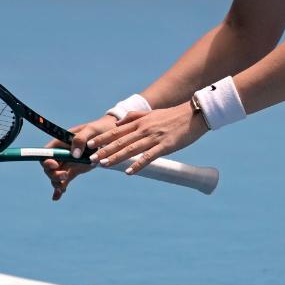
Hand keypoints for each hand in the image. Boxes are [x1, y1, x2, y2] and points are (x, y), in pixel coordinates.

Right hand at [41, 114, 116, 200]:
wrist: (109, 136)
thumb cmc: (98, 130)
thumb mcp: (90, 130)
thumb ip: (80, 139)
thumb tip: (75, 154)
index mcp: (61, 142)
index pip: (46, 153)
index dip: (47, 161)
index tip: (56, 165)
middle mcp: (62, 153)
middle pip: (49, 167)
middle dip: (53, 174)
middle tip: (65, 176)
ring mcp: (67, 163)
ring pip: (56, 176)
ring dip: (56, 183)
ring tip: (62, 188)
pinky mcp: (74, 170)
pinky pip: (64, 181)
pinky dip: (60, 189)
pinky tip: (57, 197)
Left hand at [86, 103, 207, 174]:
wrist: (194, 114)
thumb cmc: (173, 115)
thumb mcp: (151, 113)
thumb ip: (134, 116)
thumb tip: (119, 123)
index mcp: (140, 122)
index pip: (117, 131)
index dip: (103, 138)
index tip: (90, 144)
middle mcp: (144, 129)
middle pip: (120, 141)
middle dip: (105, 150)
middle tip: (91, 158)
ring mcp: (154, 137)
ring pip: (131, 148)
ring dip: (116, 157)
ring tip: (104, 164)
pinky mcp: (165, 145)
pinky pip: (149, 156)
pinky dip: (138, 164)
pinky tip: (129, 172)